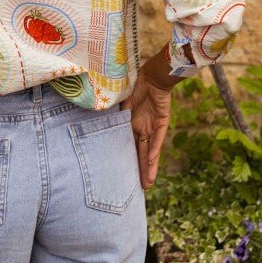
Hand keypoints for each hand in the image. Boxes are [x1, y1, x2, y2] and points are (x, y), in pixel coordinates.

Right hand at [121, 71, 172, 190]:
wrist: (152, 74)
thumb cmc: (136, 85)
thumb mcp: (122, 104)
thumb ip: (115, 117)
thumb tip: (99, 128)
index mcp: (131, 125)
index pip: (130, 148)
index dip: (128, 161)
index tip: (125, 177)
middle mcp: (142, 129)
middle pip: (141, 154)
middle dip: (140, 171)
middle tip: (141, 189)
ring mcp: (152, 127)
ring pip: (150, 151)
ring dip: (149, 166)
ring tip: (148, 183)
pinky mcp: (162, 122)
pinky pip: (158, 138)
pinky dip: (154, 149)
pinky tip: (151, 161)